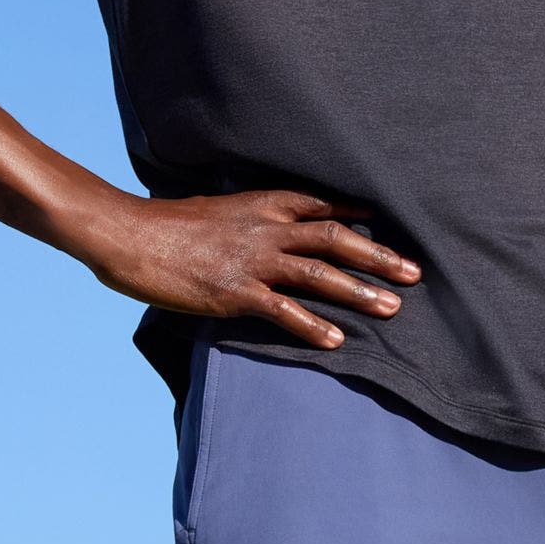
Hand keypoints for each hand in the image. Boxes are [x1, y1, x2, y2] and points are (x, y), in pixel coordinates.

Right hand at [74, 186, 419, 351]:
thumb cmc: (166, 224)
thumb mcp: (214, 209)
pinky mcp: (235, 293)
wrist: (130, 234)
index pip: (323, 205)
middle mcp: (266, 228)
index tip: (388, 223)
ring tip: (392, 308)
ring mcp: (253, 261)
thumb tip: (257, 227)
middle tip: (414, 272)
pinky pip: (283, 311)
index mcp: (262, 203)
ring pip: (320, 274)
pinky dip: (313, 326)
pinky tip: (336, 340)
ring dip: (359, 292)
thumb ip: (245, 219)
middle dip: (378, 257)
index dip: (359, 214)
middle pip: (336, 239)